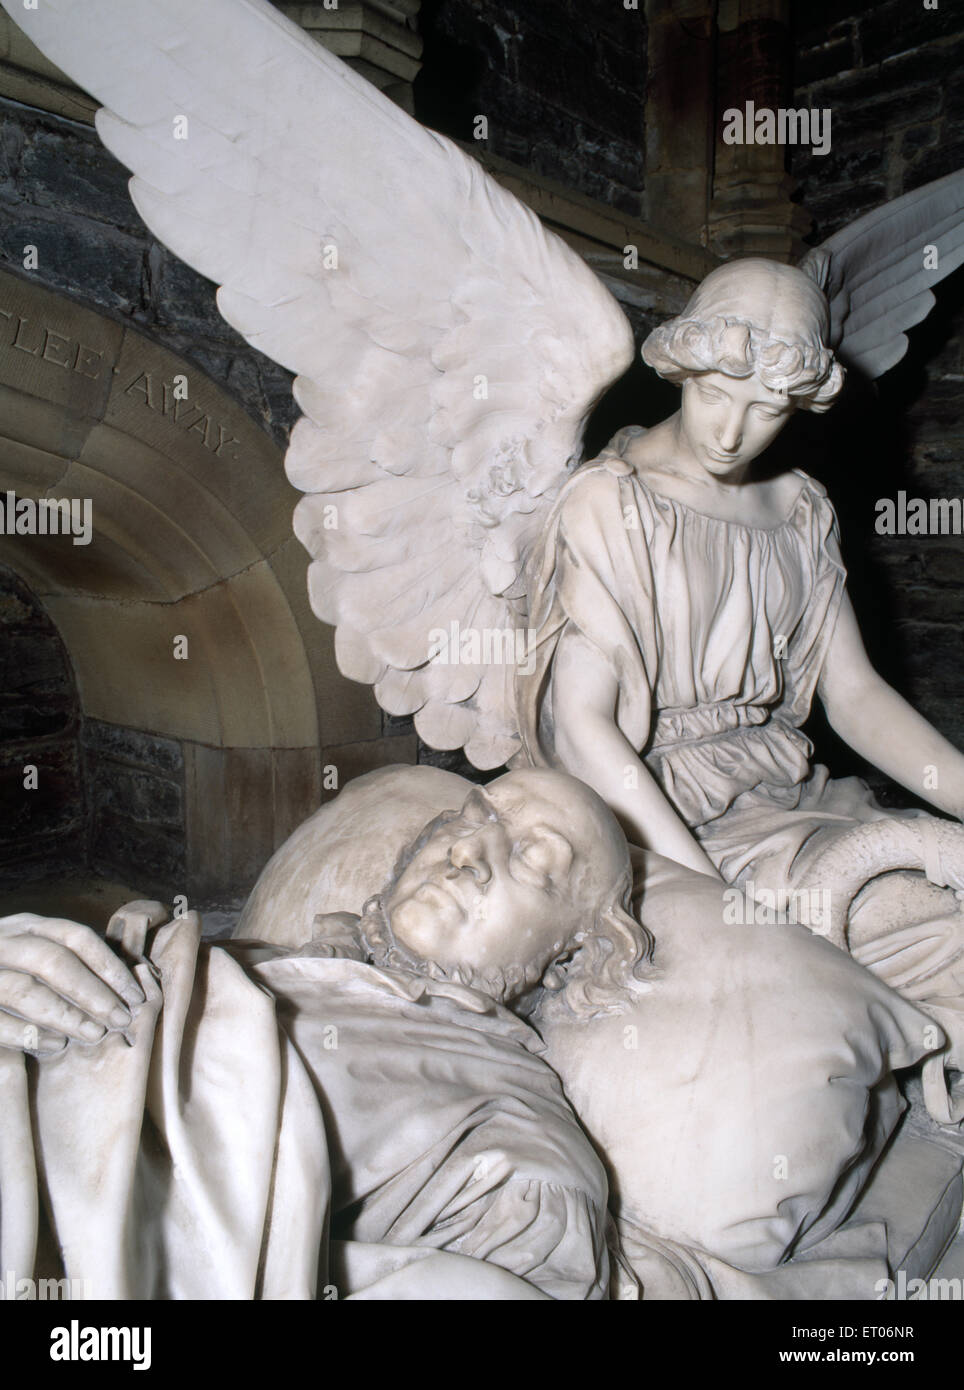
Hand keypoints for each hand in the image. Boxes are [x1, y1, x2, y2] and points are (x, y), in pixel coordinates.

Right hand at [0, 913, 145, 1055]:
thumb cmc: (11, 975)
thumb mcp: (38, 957)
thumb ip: (75, 964)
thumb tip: (131, 980)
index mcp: (26, 926)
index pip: (75, 937)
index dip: (109, 966)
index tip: (134, 995)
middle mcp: (2, 941)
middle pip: (54, 961)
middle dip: (93, 992)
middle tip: (120, 1020)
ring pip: (25, 990)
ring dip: (66, 1015)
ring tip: (93, 1035)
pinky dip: (31, 1034)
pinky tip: (56, 1046)